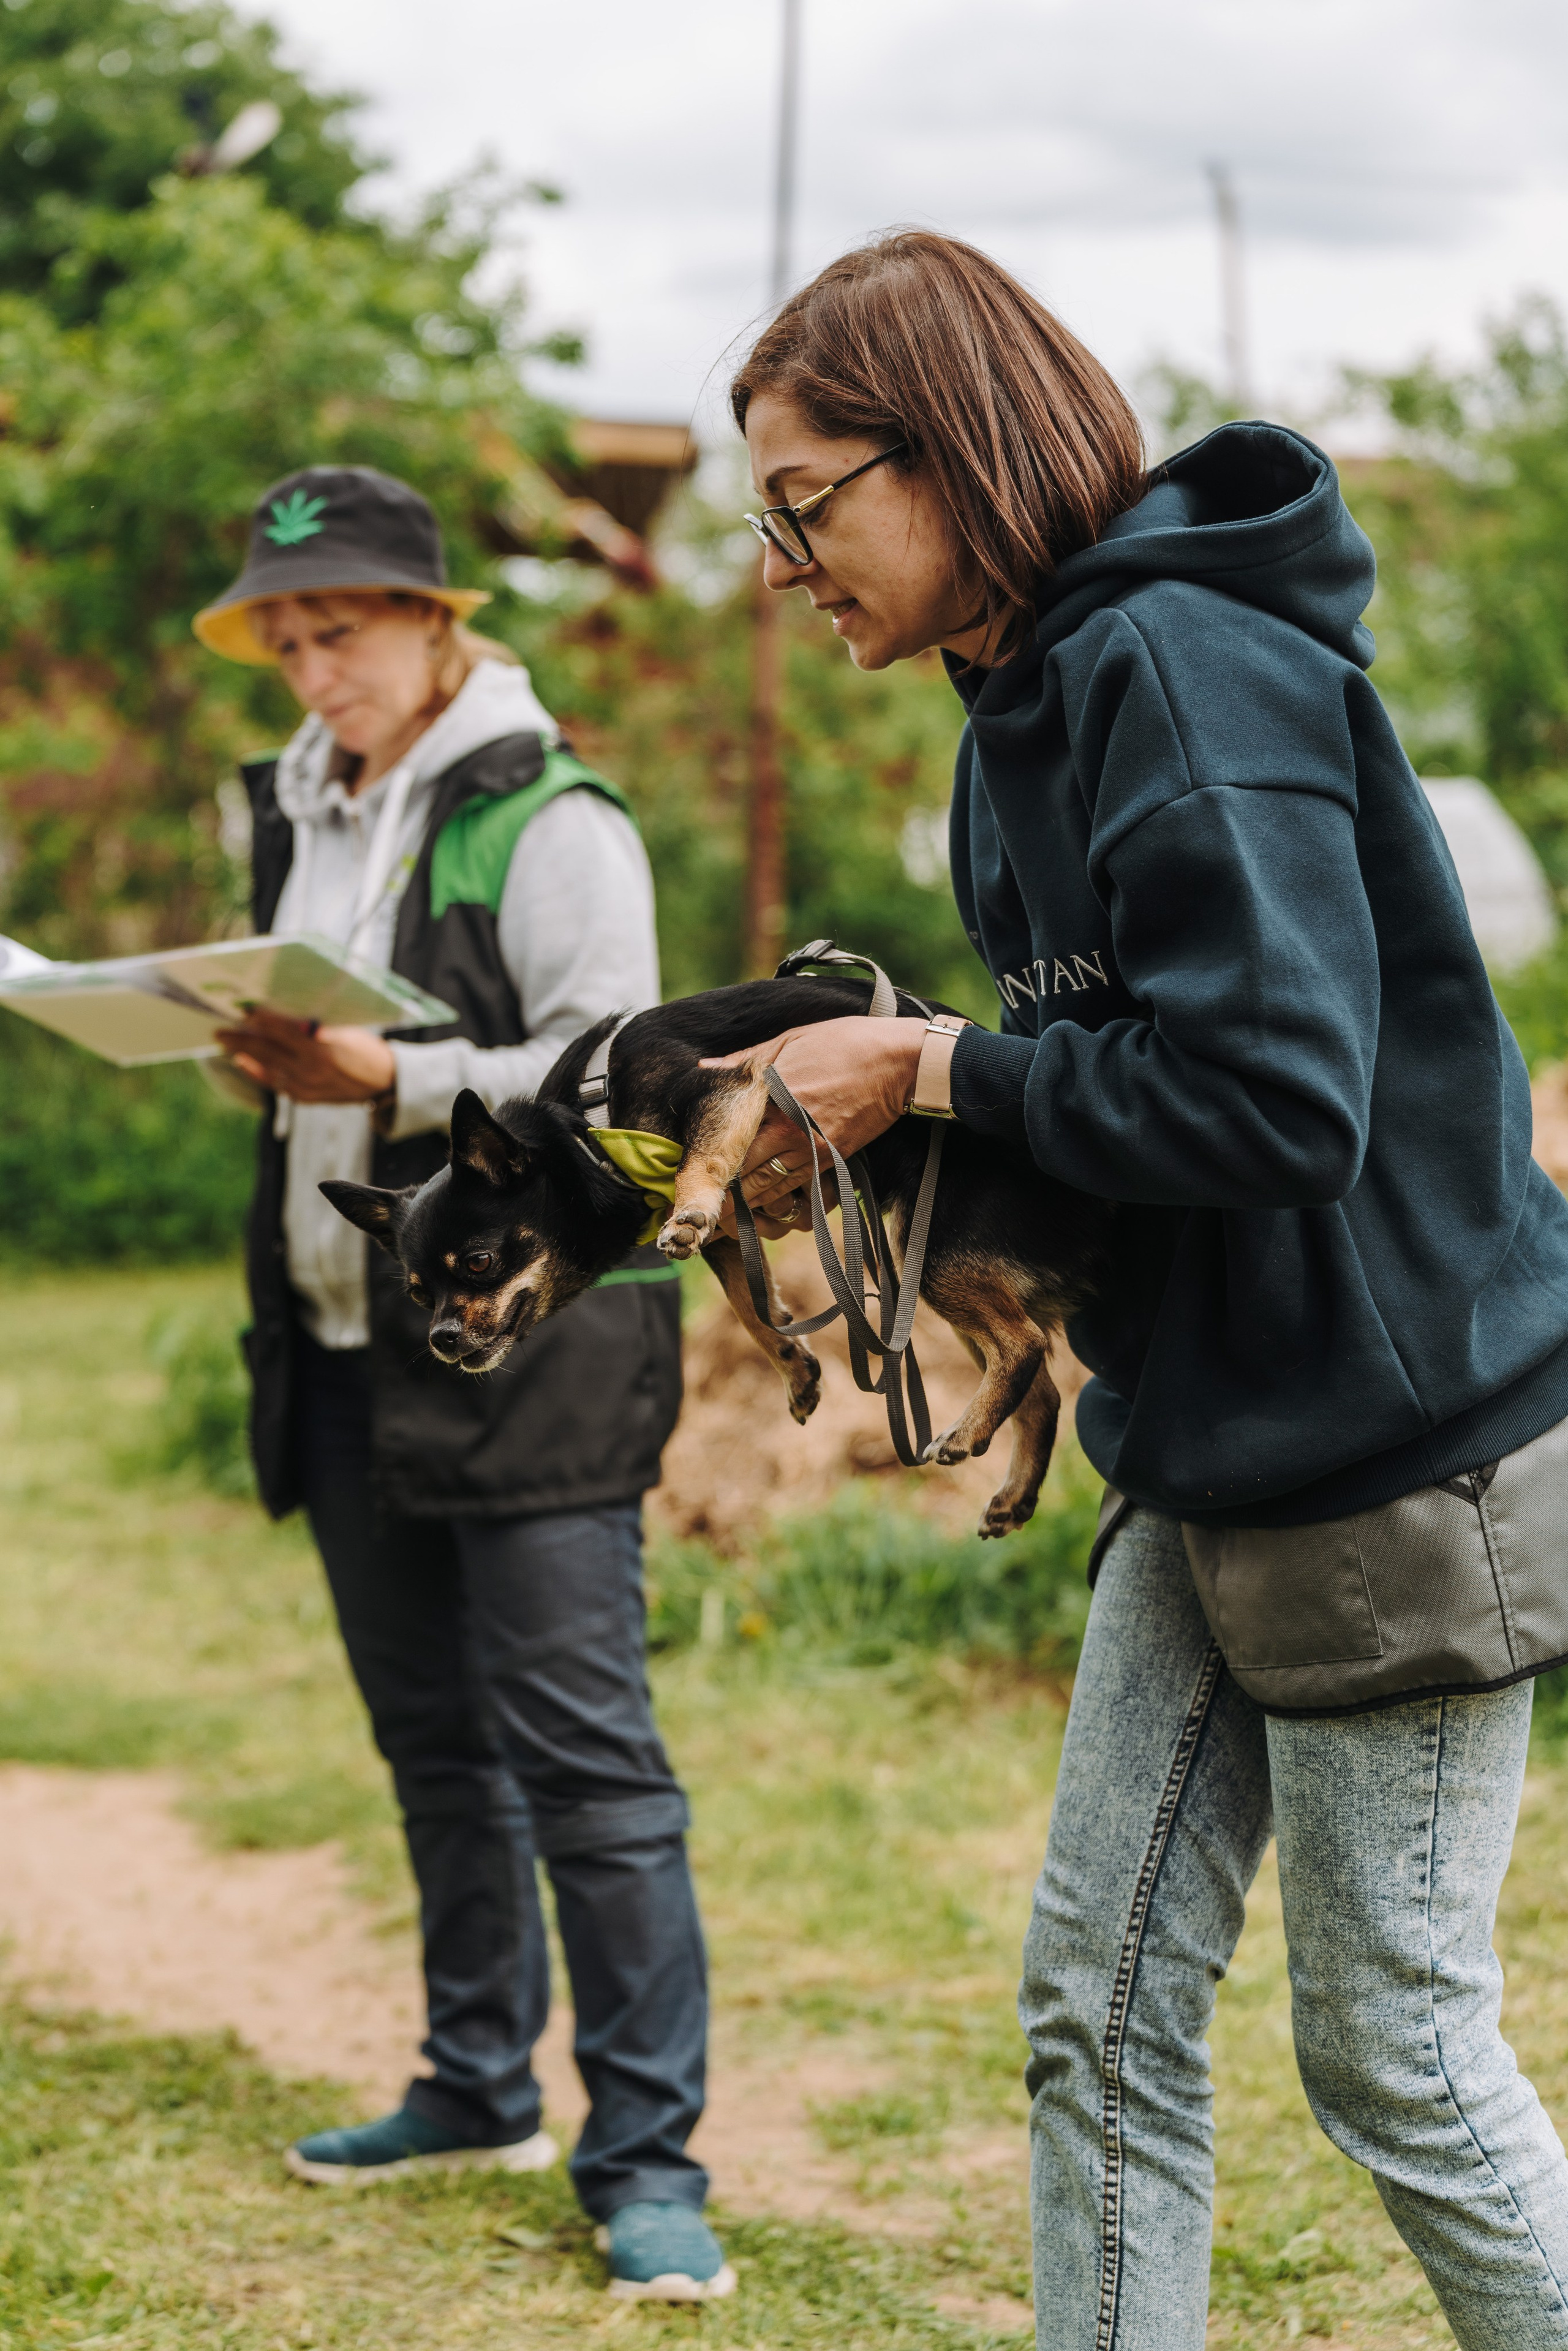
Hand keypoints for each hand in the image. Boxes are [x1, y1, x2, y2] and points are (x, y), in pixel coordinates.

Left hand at [215, 1007, 395, 1103]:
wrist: (383, 1082)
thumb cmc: (365, 1048)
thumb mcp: (345, 1029)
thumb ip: (314, 1025)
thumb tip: (281, 1013)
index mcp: (324, 1046)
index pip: (284, 1029)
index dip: (261, 1019)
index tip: (244, 1009)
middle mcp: (313, 1068)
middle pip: (268, 1049)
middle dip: (241, 1038)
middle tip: (219, 1029)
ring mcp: (307, 1085)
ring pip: (267, 1067)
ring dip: (245, 1053)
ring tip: (226, 1042)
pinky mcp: (305, 1097)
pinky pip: (274, 1083)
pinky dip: (257, 1072)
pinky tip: (244, 1062)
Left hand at [702, 1015, 925, 1223]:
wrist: (899, 1062)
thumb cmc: (844, 1043)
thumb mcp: (788, 1041)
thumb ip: (744, 1060)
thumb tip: (704, 1067)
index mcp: (770, 1102)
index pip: (728, 1144)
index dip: (706, 1165)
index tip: (687, 1180)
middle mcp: (787, 1132)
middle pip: (743, 1176)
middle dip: (721, 1197)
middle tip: (698, 1211)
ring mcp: (813, 1150)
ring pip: (768, 1190)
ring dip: (745, 1208)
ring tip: (723, 1223)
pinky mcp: (834, 1159)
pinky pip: (799, 1191)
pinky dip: (779, 1202)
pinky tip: (765, 1209)